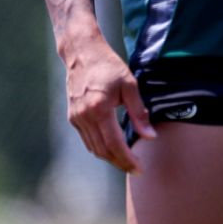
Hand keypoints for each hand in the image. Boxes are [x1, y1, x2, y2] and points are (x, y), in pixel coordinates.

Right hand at [64, 37, 153, 173]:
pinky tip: (113, 149)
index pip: (114, 144)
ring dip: (110, 158)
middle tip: (137, 169)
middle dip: (120, 163)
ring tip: (128, 162)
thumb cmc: (109, 67)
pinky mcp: (73, 117)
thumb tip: (150, 137)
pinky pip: (88, 140)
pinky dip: (100, 149)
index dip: (127, 159)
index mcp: (99, 109)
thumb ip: (139, 113)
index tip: (140, 168)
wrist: (82, 54)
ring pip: (93, 148)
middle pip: (102, 150)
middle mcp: (84, 117)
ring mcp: (76, 118)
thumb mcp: (130, 85)